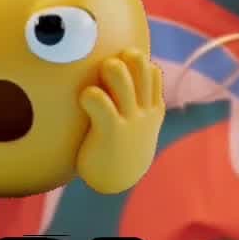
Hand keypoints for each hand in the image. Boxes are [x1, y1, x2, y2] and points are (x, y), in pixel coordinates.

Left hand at [75, 49, 163, 194]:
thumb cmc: (118, 144)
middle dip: (129, 57)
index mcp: (151, 108)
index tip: (118, 63)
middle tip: (110, 62)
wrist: (116, 181)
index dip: (138, 61)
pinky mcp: (111, 132)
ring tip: (100, 73)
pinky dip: (92, 95)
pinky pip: (102, 105)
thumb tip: (112, 67)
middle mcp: (144, 112)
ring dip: (112, 70)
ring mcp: (130, 122)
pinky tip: (85, 98)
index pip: (152, 73)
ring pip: (124, 83)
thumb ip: (129, 97)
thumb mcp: (133, 120)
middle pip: (144, 70)